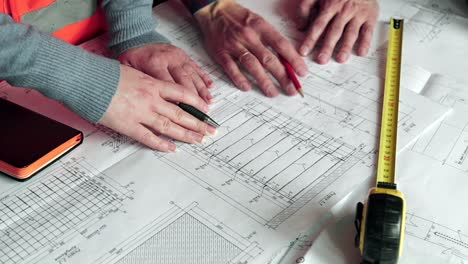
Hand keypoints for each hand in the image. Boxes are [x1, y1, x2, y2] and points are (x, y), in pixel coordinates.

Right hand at [99, 65, 216, 151]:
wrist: (86, 79)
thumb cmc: (107, 74)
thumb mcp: (134, 72)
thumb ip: (149, 83)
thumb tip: (161, 92)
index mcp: (153, 84)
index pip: (182, 94)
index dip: (197, 103)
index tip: (207, 110)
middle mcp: (151, 99)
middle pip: (180, 114)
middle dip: (198, 123)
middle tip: (211, 131)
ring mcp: (140, 114)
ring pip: (169, 127)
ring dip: (186, 135)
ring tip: (199, 140)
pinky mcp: (128, 126)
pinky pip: (148, 138)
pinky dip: (162, 144)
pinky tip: (173, 149)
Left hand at [118, 43, 213, 102]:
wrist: (138, 38)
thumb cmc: (132, 57)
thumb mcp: (128, 69)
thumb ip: (138, 83)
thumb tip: (146, 102)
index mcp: (154, 62)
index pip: (167, 82)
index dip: (175, 98)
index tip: (182, 112)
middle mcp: (170, 58)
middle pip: (184, 80)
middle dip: (194, 97)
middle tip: (201, 111)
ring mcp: (179, 56)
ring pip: (193, 75)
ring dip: (202, 90)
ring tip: (209, 102)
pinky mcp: (184, 56)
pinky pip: (196, 67)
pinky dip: (204, 78)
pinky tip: (210, 87)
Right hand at [195, 0, 307, 96]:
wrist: (214, 10)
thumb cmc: (239, 18)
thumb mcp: (259, 22)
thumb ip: (272, 40)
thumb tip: (288, 59)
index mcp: (261, 27)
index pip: (281, 45)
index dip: (293, 60)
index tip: (302, 73)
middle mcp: (248, 36)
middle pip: (268, 59)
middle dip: (282, 76)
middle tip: (291, 89)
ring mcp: (234, 45)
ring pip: (251, 65)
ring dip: (263, 81)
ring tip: (273, 93)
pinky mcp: (221, 53)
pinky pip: (231, 68)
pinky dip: (239, 78)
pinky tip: (247, 87)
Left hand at [297, 0, 378, 63]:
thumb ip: (306, 7)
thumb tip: (301, 26)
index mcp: (330, 6)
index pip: (318, 25)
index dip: (311, 39)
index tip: (304, 51)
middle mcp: (344, 11)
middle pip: (334, 31)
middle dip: (327, 47)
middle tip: (321, 60)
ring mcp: (358, 14)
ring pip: (351, 32)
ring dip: (346, 47)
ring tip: (340, 59)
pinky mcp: (370, 17)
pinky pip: (368, 31)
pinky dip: (366, 42)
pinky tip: (361, 52)